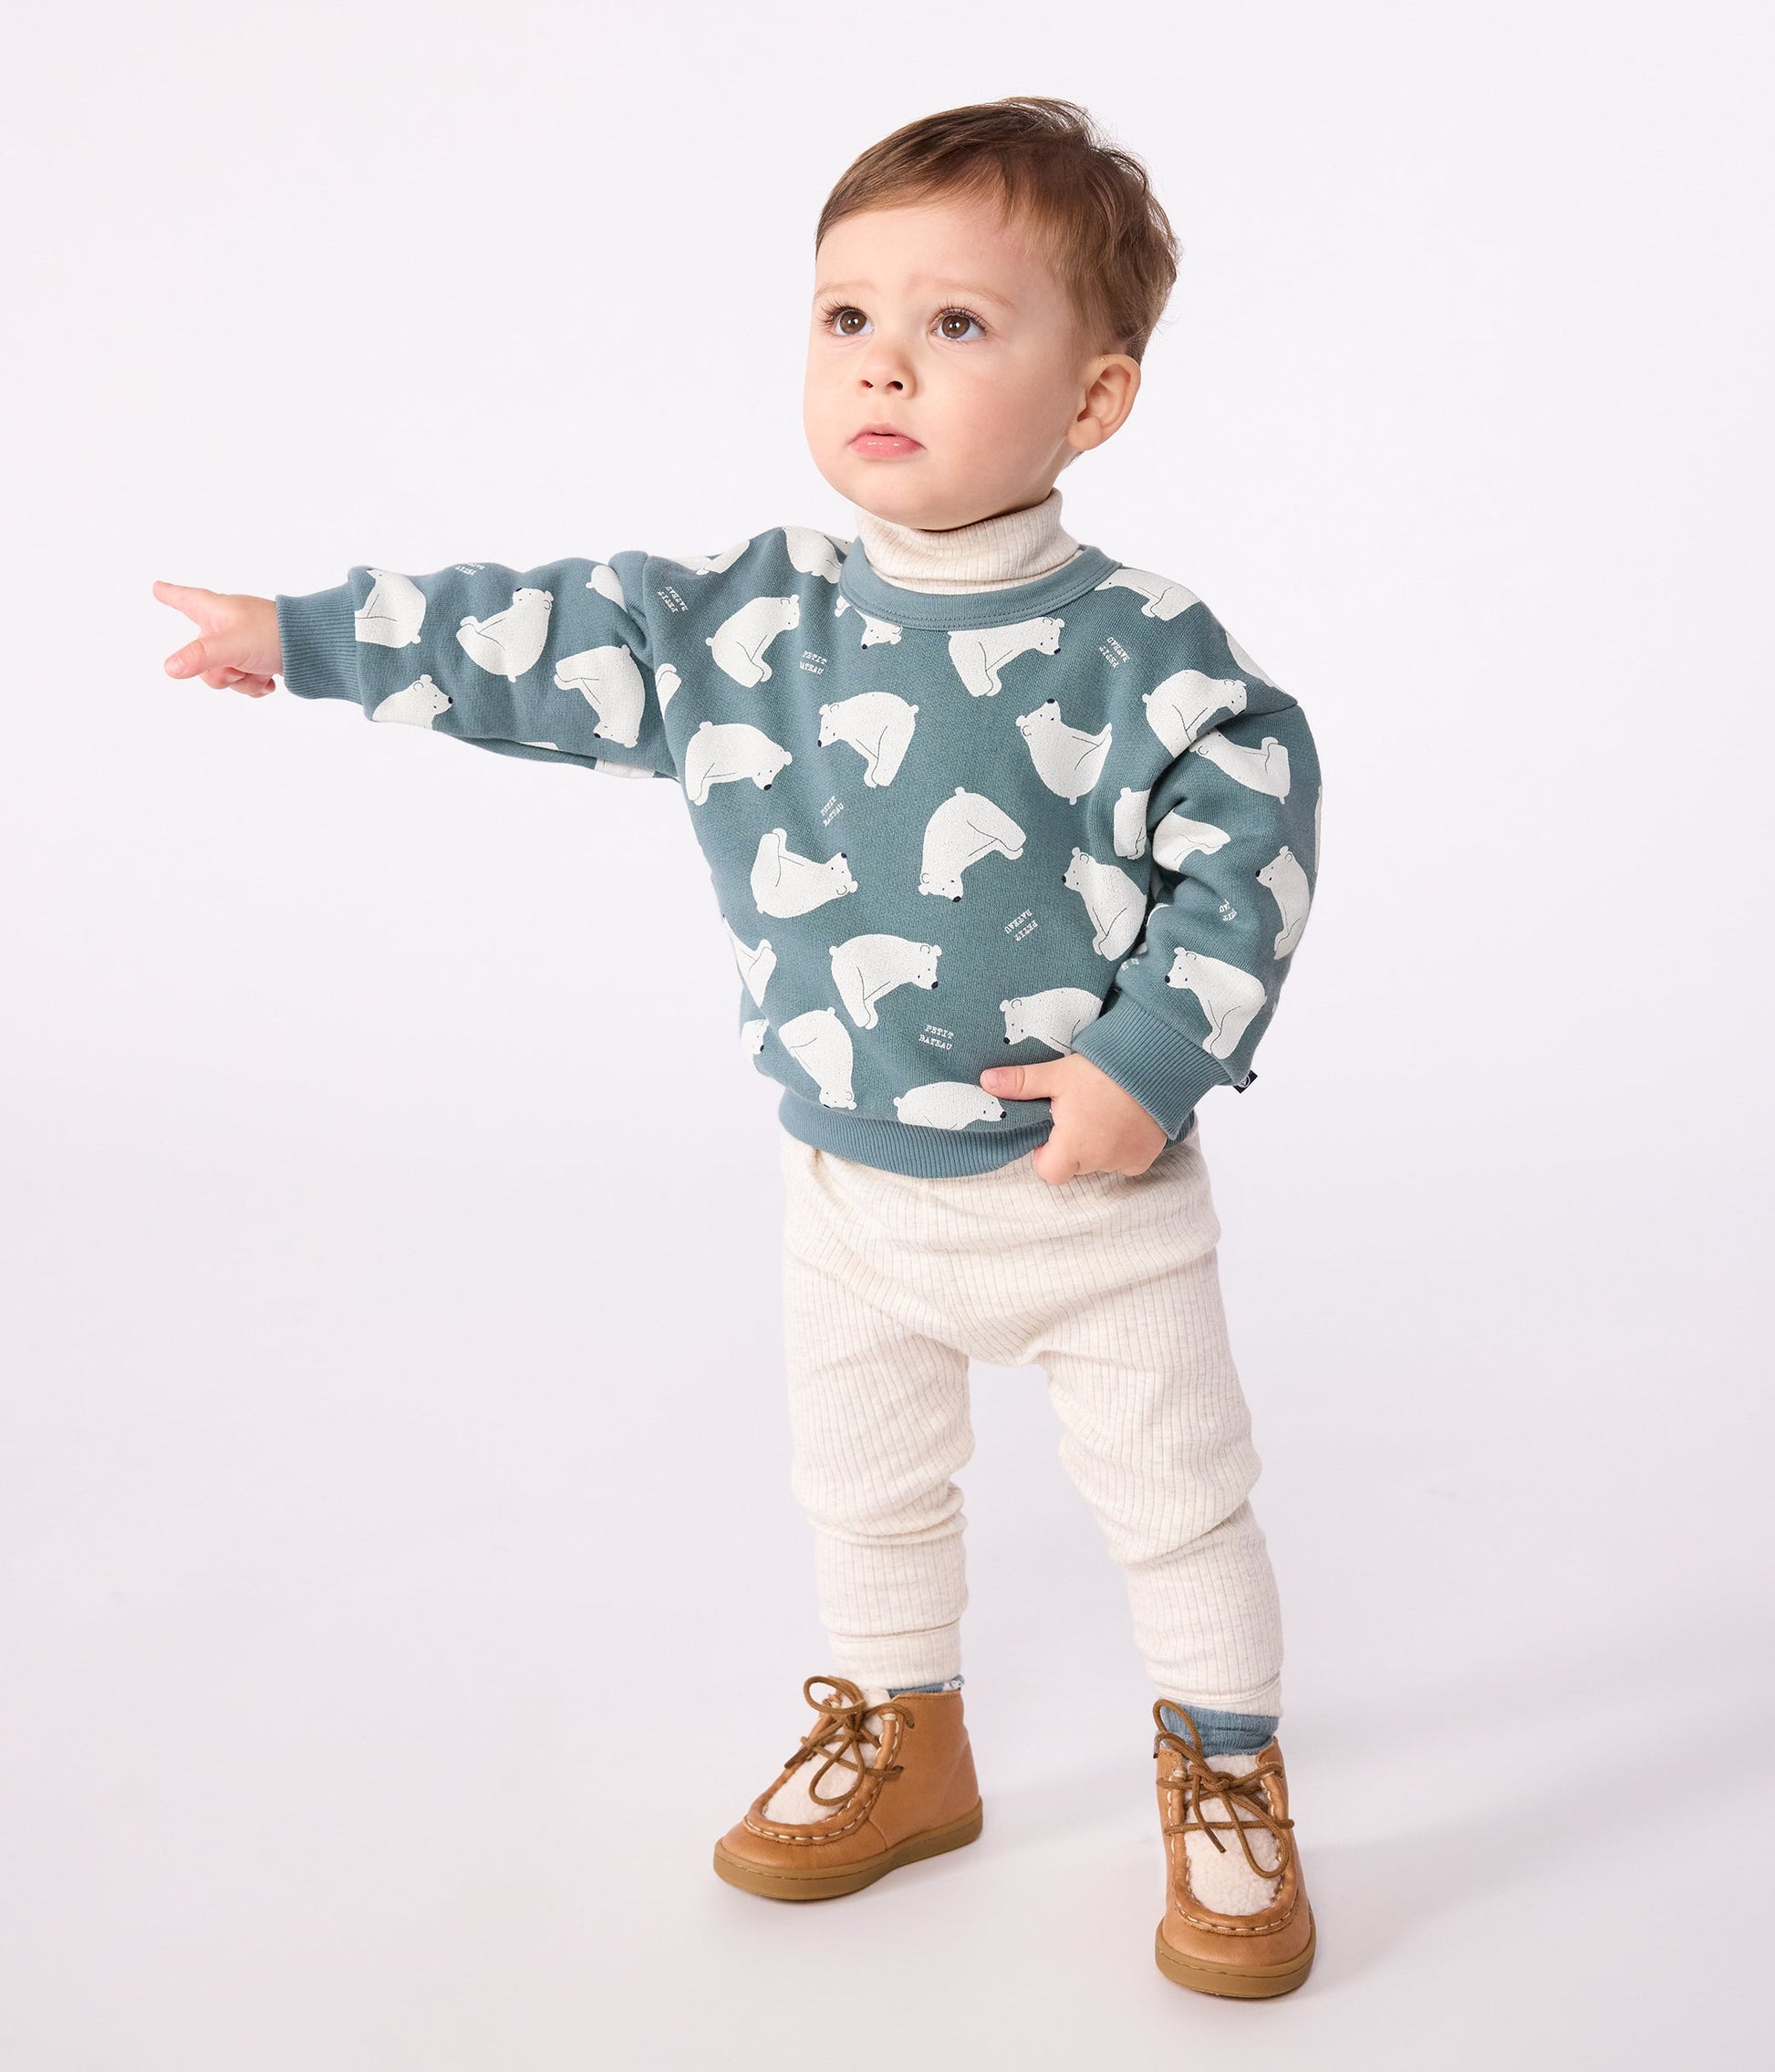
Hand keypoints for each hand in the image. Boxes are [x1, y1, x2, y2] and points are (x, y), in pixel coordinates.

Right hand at [154, 581, 282, 694]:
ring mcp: (244, 644)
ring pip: (223, 674)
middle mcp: (227, 625)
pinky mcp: (260, 660)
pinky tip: (269, 680)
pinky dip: (255, 685)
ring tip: (259, 670)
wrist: (319, 647)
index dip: (171, 594)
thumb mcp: (231, 645)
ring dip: (241, 681)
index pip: (186, 599)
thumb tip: (170, 668)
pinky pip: (244, 681)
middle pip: (201, 657)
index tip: (158, 587)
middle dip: (218, 671)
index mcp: (216, 610)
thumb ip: (199, 656)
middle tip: (238, 664)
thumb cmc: (274, 634)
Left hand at [979, 1053, 1167, 1184]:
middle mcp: (1099, 1161)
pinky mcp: (1145, 1157)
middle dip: (1072, 1146)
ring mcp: (1125, 1162)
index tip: (1052, 1129)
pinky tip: (1123, 1120)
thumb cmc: (1103, 1071)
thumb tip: (985, 1081)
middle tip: (1079, 1112)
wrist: (1156, 1065)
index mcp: (1072, 1147)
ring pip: (1100, 1163)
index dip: (1045, 1154)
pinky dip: (1122, 1146)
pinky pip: (1126, 1161)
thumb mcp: (1058, 1074)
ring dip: (1098, 1145)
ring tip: (1103, 1110)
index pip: (1049, 1171)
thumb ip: (1021, 1082)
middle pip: (1075, 1166)